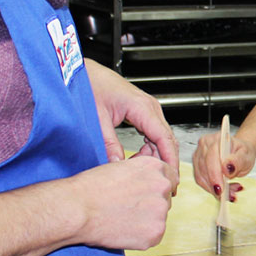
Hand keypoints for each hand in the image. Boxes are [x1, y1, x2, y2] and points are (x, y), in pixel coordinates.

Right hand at [69, 155, 178, 249]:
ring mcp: (161, 210)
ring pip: (160, 218)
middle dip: (151, 204)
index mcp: (155, 167)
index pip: (170, 178)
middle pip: (165, 198)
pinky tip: (123, 231)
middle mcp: (162, 186)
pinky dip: (141, 237)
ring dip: (146, 220)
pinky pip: (153, 236)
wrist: (77, 209)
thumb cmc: (91, 188)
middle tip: (128, 209)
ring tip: (122, 220)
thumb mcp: (120, 168)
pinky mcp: (155, 232)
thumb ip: (141, 173)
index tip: (145, 194)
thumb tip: (148, 180)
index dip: (155, 188)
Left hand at [86, 60, 178, 176]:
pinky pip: (154, 134)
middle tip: (160, 183)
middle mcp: (150, 107)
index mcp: (142, 107)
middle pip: (167, 140)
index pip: (165, 139)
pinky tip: (136, 158)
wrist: (84, 72)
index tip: (172, 179)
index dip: (170, 161)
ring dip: (155, 156)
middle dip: (166, 162)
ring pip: (162, 138)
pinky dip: (150, 148)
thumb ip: (108, 143)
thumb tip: (117, 165)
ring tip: (139, 171)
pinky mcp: (143, 112)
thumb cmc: (91, 86)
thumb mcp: (97, 118)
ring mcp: (148, 109)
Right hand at [191, 129, 252, 198]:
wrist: (239, 153)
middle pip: (204, 169)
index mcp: (216, 139)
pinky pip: (201, 181)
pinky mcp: (197, 166)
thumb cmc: (242, 152)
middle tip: (231, 195)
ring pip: (201, 177)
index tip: (221, 189)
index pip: (211, 158)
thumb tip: (226, 167)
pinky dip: (212, 189)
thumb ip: (238, 161)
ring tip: (232, 193)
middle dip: (216, 185)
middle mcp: (204, 145)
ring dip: (215, 189)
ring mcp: (198, 155)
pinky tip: (225, 191)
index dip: (214, 175)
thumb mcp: (246, 156)